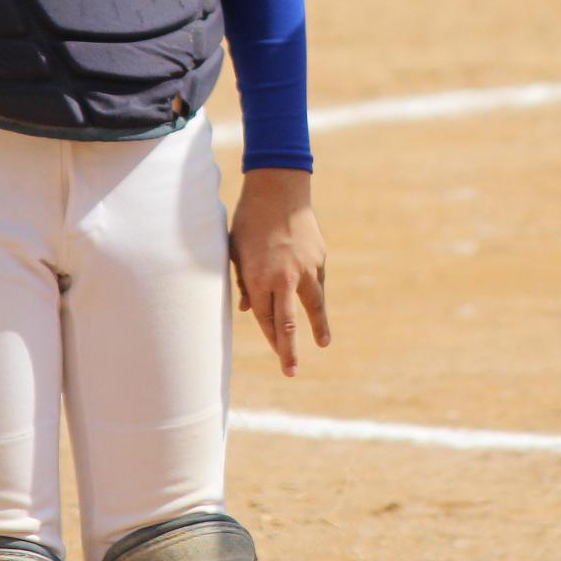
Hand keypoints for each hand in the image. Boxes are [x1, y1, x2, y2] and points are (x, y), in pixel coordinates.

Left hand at [229, 169, 328, 376]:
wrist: (278, 188)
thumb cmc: (249, 220)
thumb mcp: (236, 251)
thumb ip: (241, 282)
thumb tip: (244, 308)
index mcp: (258, 279)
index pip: (264, 319)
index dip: (271, 339)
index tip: (277, 355)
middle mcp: (283, 278)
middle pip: (287, 323)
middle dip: (289, 350)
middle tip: (291, 371)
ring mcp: (304, 268)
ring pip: (313, 306)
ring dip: (318, 326)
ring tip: (323, 343)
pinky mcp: (319, 257)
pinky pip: (317, 281)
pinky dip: (316, 293)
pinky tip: (318, 304)